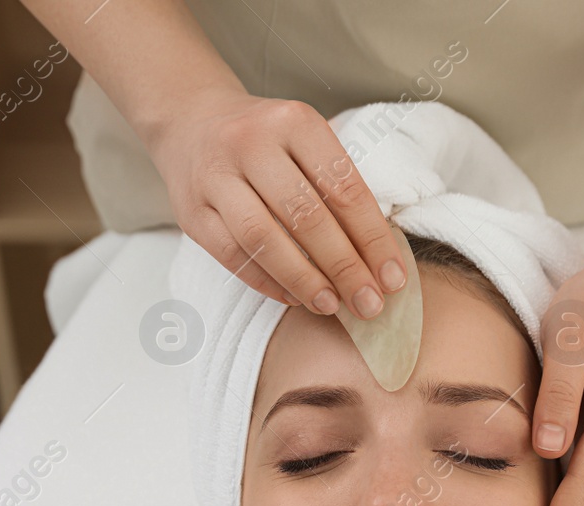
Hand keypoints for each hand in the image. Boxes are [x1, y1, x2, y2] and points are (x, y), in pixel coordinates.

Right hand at [145, 89, 406, 318]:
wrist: (190, 122)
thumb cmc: (265, 141)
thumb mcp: (305, 139)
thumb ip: (337, 184)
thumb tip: (379, 256)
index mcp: (293, 121)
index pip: (344, 188)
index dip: (373, 239)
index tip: (393, 278)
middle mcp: (251, 143)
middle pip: (306, 217)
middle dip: (345, 268)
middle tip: (369, 303)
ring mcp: (216, 177)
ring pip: (265, 240)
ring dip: (304, 280)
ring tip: (332, 305)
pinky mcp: (191, 212)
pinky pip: (233, 256)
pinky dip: (268, 282)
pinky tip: (295, 296)